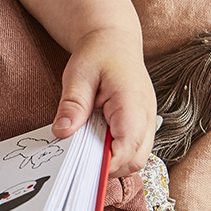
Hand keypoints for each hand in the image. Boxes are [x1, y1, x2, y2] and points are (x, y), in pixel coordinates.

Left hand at [54, 29, 155, 177]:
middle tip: (81, 164)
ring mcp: (148, 121)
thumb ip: (73, 105)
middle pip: (136, 160)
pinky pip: (134, 150)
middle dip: (110, 169)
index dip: (107, 164)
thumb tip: (62, 132)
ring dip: (113, 163)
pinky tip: (97, 145)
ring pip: (137, 159)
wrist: (115, 41)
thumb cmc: (99, 54)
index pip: (128, 147)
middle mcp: (147, 115)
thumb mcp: (78, 75)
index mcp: (133, 103)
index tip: (83, 169)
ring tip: (88, 153)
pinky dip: (116, 154)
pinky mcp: (142, 125)